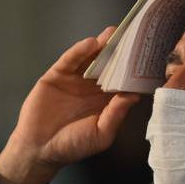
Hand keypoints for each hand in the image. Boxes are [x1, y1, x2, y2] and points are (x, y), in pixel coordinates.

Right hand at [0, 27, 138, 183]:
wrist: (39, 149)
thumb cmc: (72, 146)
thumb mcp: (101, 134)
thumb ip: (116, 115)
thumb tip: (134, 96)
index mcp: (106, 100)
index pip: (122, 80)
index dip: (132, 69)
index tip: (145, 57)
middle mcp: (91, 87)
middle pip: (108, 64)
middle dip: (119, 51)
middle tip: (131, 36)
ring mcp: (74, 79)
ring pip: (90, 58)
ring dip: (101, 45)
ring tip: (112, 34)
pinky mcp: (56, 75)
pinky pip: (69, 60)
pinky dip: (79, 50)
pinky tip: (90, 44)